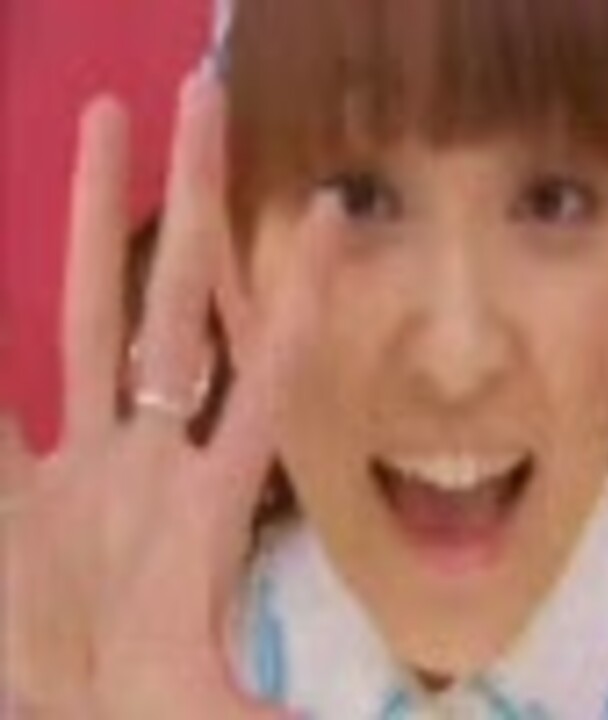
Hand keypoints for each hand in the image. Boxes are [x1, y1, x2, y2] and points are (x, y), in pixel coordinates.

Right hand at [0, 75, 327, 718]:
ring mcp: (71, 461)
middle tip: (208, 95)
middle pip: (176, 301)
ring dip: (85, 218)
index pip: (265, 372)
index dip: (297, 297)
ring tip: (102, 116)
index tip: (332, 211)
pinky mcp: (8, 489)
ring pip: (88, 314)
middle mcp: (141, 457)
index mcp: (204, 502)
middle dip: (191, 202)